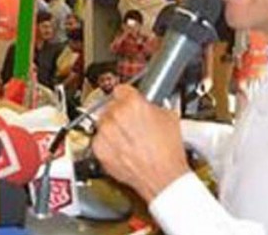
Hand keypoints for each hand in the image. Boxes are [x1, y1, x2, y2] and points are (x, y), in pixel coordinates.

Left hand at [91, 85, 189, 201]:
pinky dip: (107, 144)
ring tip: (128, 139)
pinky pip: (99, 140)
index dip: (126, 96)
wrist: (163, 178)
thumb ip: (151, 105)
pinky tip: (122, 150)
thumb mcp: (168, 117)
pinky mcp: (98, 149)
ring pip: (103, 123)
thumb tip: (146, 103)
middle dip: (120, 113)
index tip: (127, 100)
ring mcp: (105, 132)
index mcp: (132, 103)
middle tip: (132, 124)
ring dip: (112, 129)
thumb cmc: (168, 152)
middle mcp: (115, 115)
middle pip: (110, 106)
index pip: (121, 89)